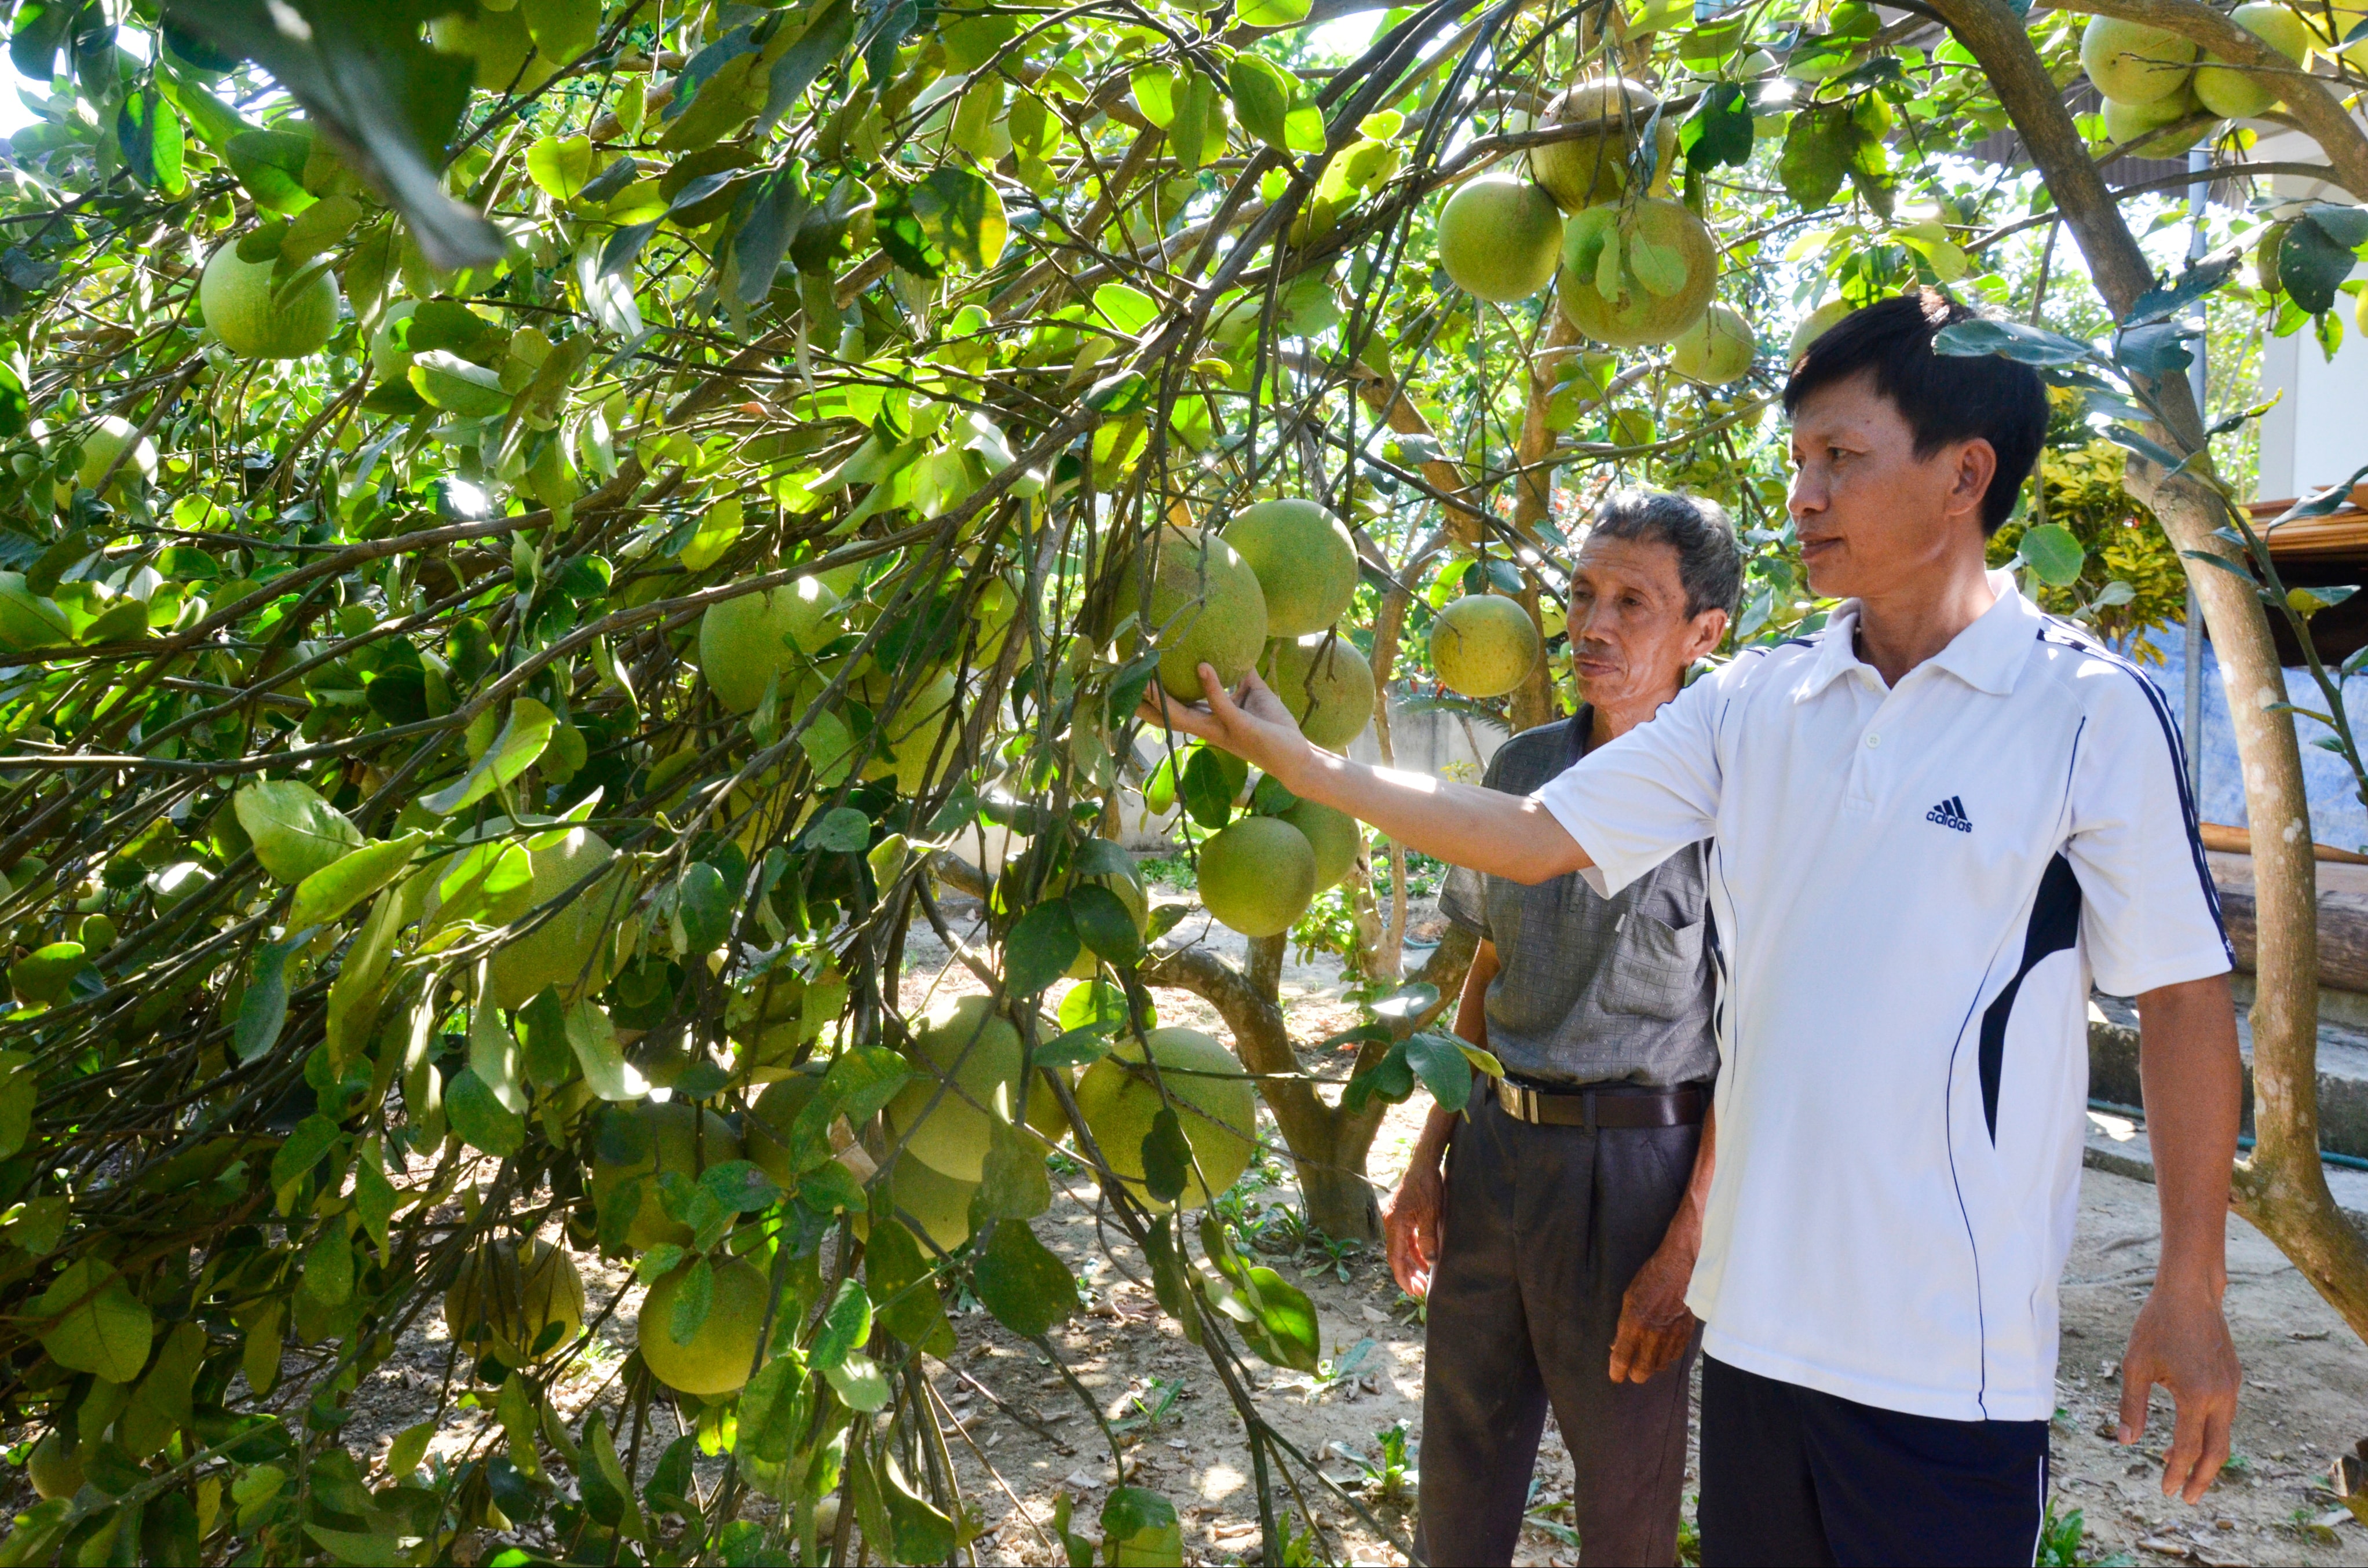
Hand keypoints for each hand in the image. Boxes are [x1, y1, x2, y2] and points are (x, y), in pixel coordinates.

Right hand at [1136, 664, 1315, 784]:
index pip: (1173, 709)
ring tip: (1148, 677)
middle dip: (1144, 702)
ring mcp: (1222, 729)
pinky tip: (1202, 666)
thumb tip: (1235, 646)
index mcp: (1209, 722)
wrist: (1297, 755)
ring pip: (1184, 715)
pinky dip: (1211, 685)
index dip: (1151, 698)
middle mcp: (1209, 729)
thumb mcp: (1254, 694)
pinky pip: (1221, 704)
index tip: (1132, 681)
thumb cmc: (1274, 726)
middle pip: (1168, 716)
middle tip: (1123, 682)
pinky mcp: (1239, 726)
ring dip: (1164, 697)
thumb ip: (1240, 674)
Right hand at [1379, 1151, 1444, 1298]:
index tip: (1412, 1291)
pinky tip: (1424, 1260)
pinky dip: (1413, 1251)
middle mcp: (1391, 1223)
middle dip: (1407, 1274)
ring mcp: (1395, 1219)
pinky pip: (1405, 1239)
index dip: (1403, 1276)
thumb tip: (1430, 1262)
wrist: (1424, 1163)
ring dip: (1411, 1264)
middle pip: (1396, 1255)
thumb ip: (1428, 1238)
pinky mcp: (1402, 1215)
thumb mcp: (1431, 1213)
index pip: (1395, 1257)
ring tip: (1422, 1279)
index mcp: (1395, 1224)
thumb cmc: (1428, 1186)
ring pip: (1401, 1248)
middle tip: (1418, 1291)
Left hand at [1608, 1234, 1697, 1383]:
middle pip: (1642, 1372)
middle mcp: (1653, 1335)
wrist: (1681, 1268)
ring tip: (1647, 1356)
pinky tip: (1662, 1348)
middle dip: (1634, 1374)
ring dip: (1651, 1365)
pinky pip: (1674, 1357)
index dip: (1616, 1372)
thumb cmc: (1651, 1279)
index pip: (1621, 1359)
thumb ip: (1623, 1325)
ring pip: (1659, 1367)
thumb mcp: (1628, 1298)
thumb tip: (1616, 1345)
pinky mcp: (1685, 1336)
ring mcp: (1671, 1337)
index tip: (1615, 1376)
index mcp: (1634, 1324)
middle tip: (1630, 1368)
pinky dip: (1666, 1356)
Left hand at [2118, 1279, 2240, 1502]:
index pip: (2188, 1448)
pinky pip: (2224, 1415)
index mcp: (2195, 1395)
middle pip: (2217, 1451)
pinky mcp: (2233, 1378)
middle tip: (2186, 1498)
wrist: (2190, 1293)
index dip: (2177, 1472)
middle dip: (2202, 1478)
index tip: (2166, 1490)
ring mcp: (2231, 1387)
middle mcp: (2220, 1396)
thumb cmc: (2156, 1325)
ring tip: (2180, 1468)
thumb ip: (2132, 1405)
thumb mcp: (2135, 1365)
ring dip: (2205, 1456)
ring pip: (2223, 1434)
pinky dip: (2209, 1432)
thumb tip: (2126, 1442)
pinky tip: (2188, 1433)